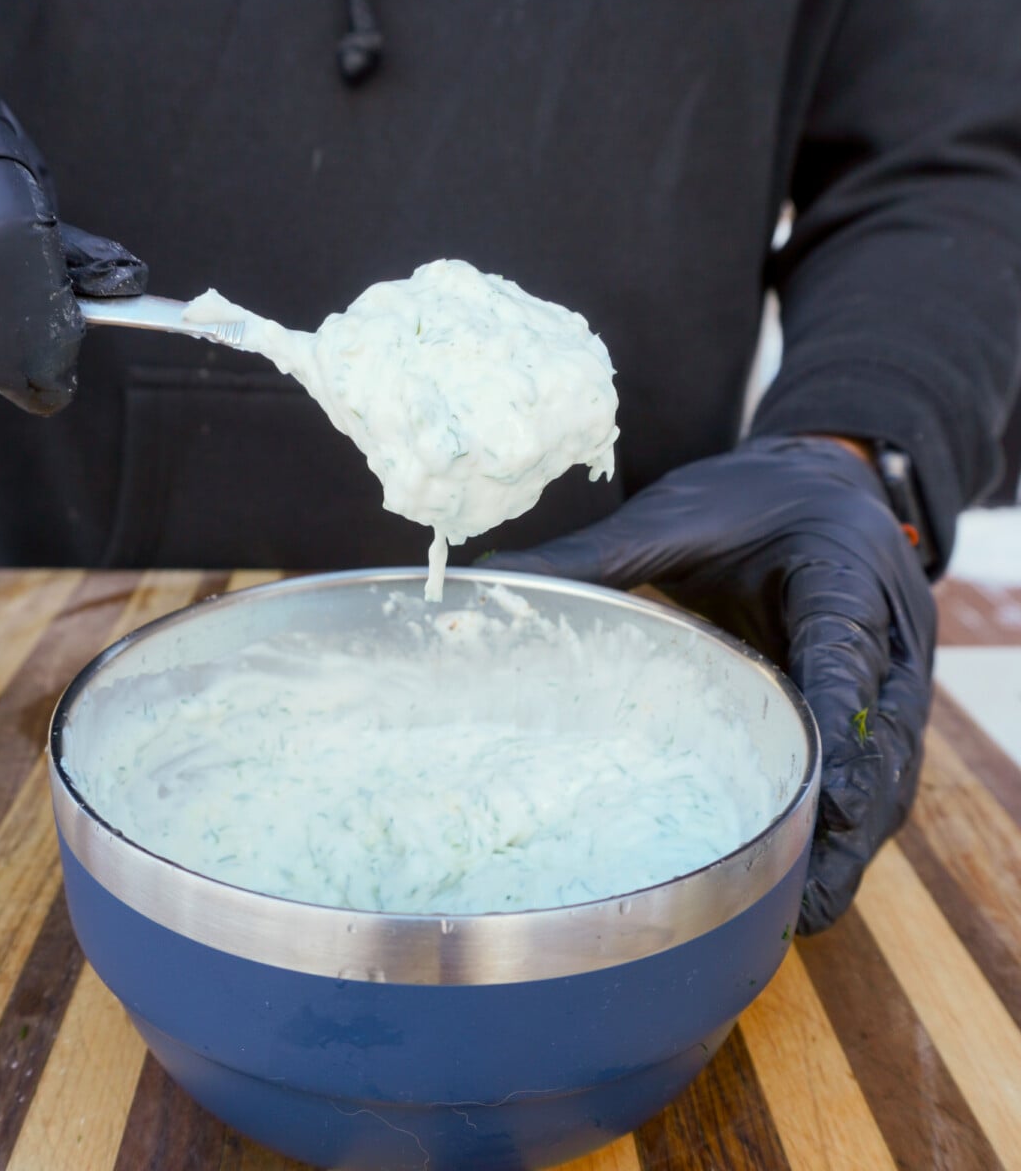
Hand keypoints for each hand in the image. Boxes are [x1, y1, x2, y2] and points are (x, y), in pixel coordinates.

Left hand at [489, 435, 936, 932]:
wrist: (820, 480)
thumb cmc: (748, 498)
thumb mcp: (675, 517)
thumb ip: (594, 554)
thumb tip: (490, 581)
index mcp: (842, 571)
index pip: (845, 649)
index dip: (838, 720)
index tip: (831, 791)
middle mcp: (887, 627)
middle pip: (887, 732)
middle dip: (855, 815)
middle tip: (815, 889)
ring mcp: (892, 668)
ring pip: (894, 763)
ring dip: (858, 836)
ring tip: (813, 905)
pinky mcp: (879, 697)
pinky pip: (879, 763)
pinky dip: (849, 816)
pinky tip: (810, 865)